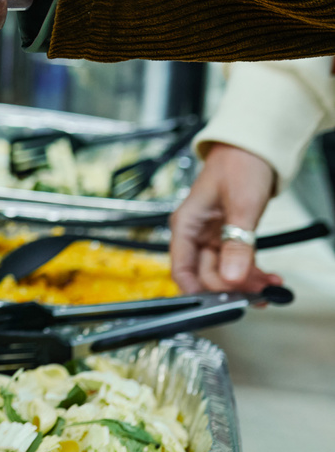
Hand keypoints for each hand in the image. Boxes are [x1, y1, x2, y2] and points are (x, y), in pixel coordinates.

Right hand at [169, 143, 281, 292]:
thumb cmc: (238, 165)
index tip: (221, 303)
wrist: (254, 147)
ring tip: (269, 287)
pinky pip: (238, 261)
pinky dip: (253, 272)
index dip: (198, 291)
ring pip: (225, 270)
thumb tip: (232, 278)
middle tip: (258, 294)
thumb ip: (237, 244)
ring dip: (246, 282)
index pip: (182, 269)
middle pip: (206, 274)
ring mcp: (213, 236)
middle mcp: (195, 234)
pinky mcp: (230, 235)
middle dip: (231, 287)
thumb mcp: (241, 206)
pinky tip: (269, 277)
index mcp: (186, 225)